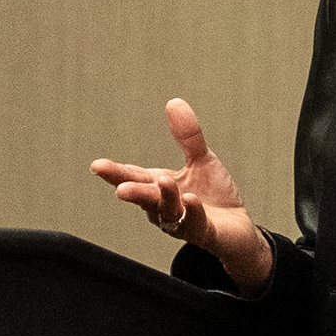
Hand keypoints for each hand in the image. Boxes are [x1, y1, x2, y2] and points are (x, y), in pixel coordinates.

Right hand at [91, 98, 272, 295]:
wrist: (238, 228)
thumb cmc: (214, 196)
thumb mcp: (201, 159)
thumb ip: (188, 136)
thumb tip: (174, 103)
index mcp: (159, 186)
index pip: (134, 177)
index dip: (115, 173)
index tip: (97, 165)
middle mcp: (164, 206)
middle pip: (144, 198)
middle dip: (132, 192)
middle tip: (121, 190)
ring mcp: (181, 222)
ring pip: (167, 212)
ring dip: (164, 198)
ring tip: (164, 182)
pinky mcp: (202, 232)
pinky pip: (193, 223)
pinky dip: (191, 212)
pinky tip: (191, 201)